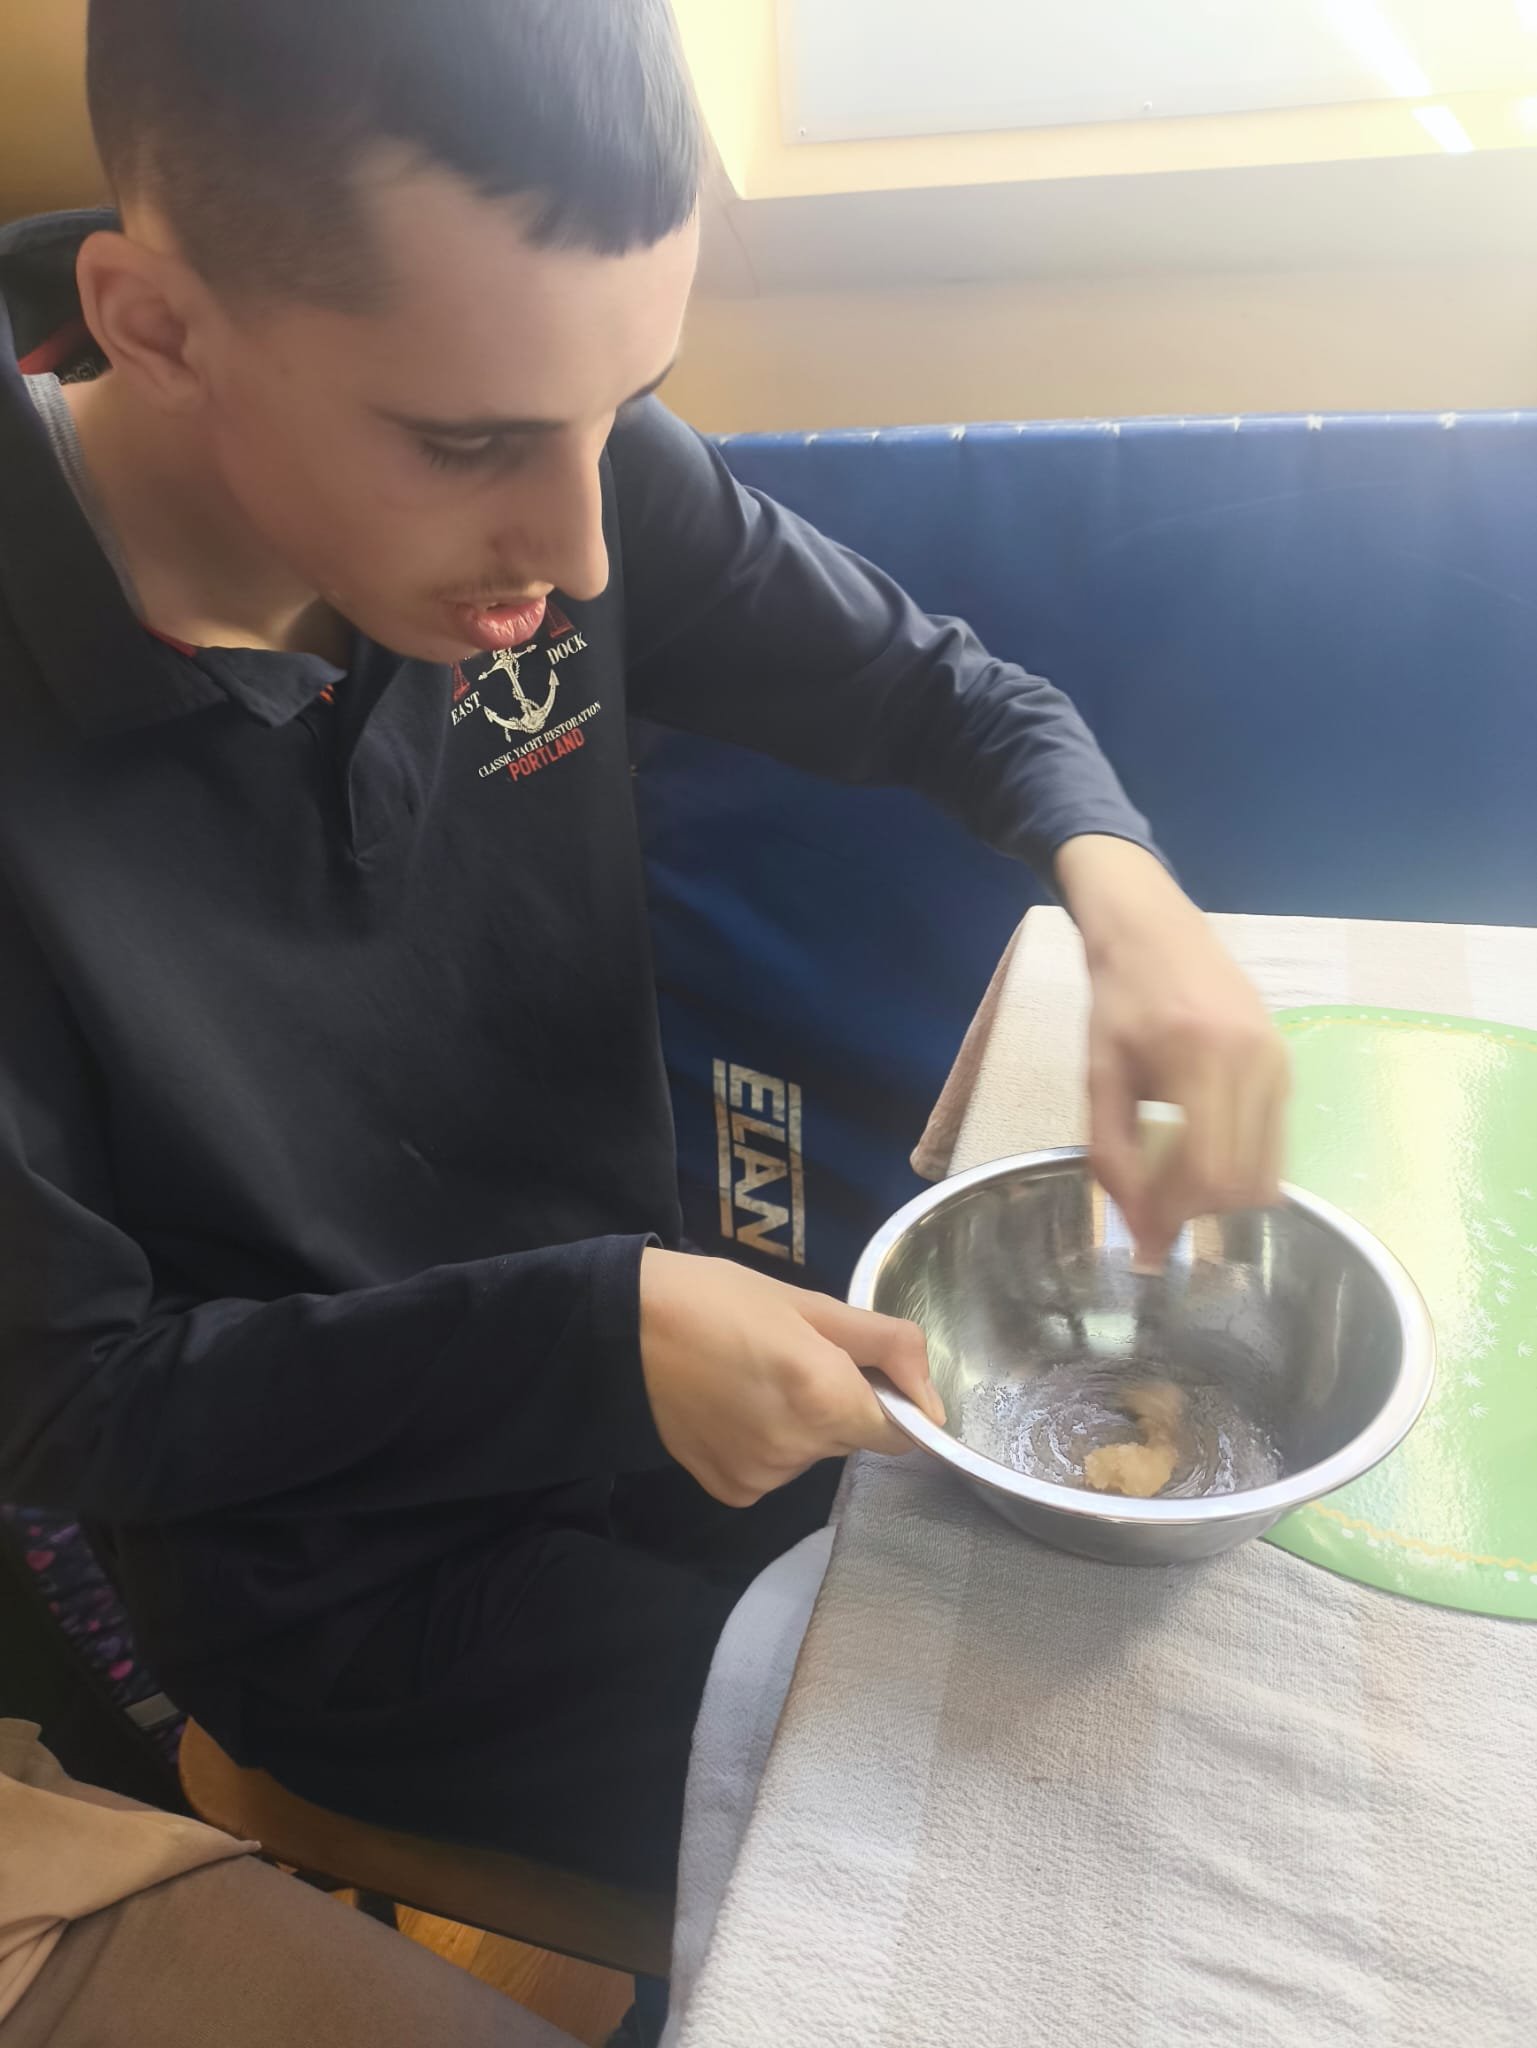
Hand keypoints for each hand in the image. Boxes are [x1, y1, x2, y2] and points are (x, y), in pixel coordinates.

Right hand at [638, 1250, 945, 1506]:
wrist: (623, 1326)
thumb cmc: (719, 1299)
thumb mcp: (811, 1304)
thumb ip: (887, 1347)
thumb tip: (936, 1402)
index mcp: (827, 1399)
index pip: (900, 1432)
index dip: (887, 1398)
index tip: (855, 1367)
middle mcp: (800, 1451)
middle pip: (852, 1438)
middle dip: (838, 1401)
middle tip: (790, 1355)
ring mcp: (763, 1477)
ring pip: (812, 1453)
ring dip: (800, 1422)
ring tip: (752, 1376)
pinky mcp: (732, 1491)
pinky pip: (773, 1469)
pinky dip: (764, 1443)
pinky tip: (732, 1407)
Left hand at [1056, 836, 1289, 1262]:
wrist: (1154, 929)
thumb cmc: (1117, 1000)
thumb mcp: (1100, 1077)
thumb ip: (1114, 1155)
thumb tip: (1139, 1229)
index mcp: (1201, 1058)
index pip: (1208, 1168)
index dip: (1179, 1215)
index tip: (1148, 1243)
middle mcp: (1254, 1061)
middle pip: (1244, 1178)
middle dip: (1198, 1212)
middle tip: (1156, 1218)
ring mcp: (1278, 1062)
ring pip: (1267, 1169)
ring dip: (1222, 1196)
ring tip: (1175, 1188)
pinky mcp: (1286, 1064)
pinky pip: (1274, 1142)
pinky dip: (1240, 1167)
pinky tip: (1200, 1157)